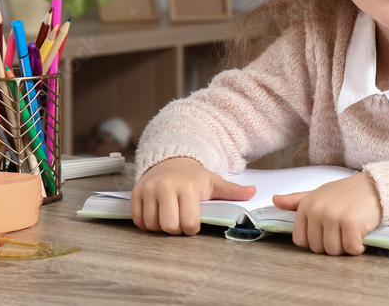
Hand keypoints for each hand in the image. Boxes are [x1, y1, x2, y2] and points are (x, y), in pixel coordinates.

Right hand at [131, 157, 256, 234]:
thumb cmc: (194, 175)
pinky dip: (146, 223)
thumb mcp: (214, 181)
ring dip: (160, 227)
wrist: (171, 159)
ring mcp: (149, 190)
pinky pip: (138, 220)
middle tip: (180, 220)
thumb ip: (232, 191)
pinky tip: (156, 215)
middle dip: (176, 230)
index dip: (192, 228)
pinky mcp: (135, 193)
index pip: (189, 223)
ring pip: (152, 225)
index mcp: (188, 187)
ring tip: (169, 216)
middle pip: (169, 227)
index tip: (193, 221)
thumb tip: (253, 192)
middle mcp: (166, 187)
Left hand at [271, 172, 382, 255]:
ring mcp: (333, 216)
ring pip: (333, 251)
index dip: (316, 240)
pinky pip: (351, 249)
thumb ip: (296, 200)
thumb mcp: (320, 194)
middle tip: (343, 229)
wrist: (376, 186)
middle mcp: (317, 210)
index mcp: (307, 204)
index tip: (328, 231)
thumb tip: (275, 200)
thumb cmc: (347, 193)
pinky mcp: (351, 223)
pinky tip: (362, 235)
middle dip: (332, 244)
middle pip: (317, 248)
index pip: (301, 241)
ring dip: (346, 246)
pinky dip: (358, 247)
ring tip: (352, 231)